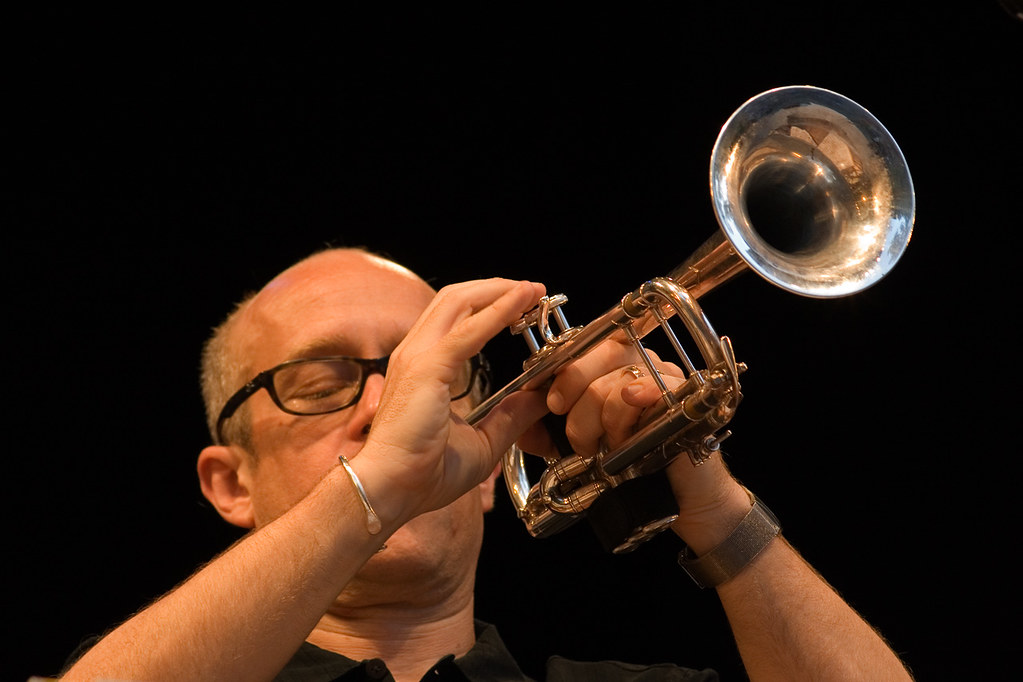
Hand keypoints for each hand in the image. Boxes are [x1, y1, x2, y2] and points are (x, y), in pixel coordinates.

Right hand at [360, 278, 550, 521]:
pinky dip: (499, 311)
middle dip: (497, 287)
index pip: (457, 317)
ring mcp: (417, 357)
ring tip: (532, 290)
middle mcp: (416, 353)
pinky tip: (522, 302)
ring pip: (459, 301)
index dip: (491, 304)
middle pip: (457, 298)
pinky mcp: (426, 368)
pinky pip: (468, 331)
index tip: (525, 304)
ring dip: (500, 291)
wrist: (390, 491)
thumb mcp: (482, 441)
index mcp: (424, 367)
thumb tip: (541, 397)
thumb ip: (511, 416)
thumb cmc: (423, 473)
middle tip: (534, 291)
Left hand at [519, 337, 748, 547]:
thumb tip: (519, 422)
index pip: (582, 346)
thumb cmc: (633, 463)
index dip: (561, 372)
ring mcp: (663, 375)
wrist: (679, 495)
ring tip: (609, 447)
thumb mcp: (581, 444)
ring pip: (614, 384)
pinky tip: (627, 421)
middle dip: (576, 400)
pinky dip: (630, 408)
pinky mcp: (682, 395)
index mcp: (613, 363)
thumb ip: (548, 431)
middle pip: (598, 355)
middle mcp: (639, 361)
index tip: (550, 403)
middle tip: (578, 437)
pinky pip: (648, 390)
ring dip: (602, 424)